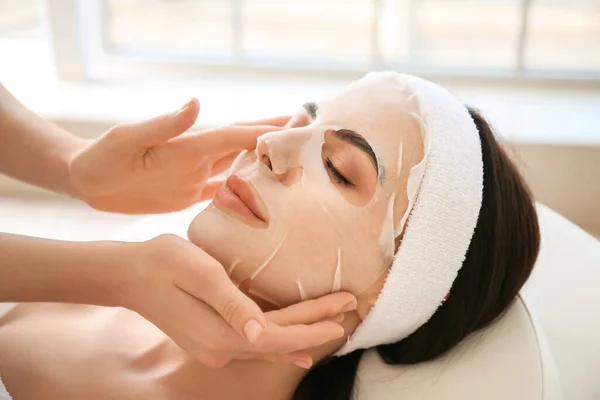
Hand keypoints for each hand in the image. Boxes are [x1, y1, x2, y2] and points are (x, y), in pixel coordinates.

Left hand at [68, 98, 289, 212]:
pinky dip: (244, 189)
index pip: (237, 136)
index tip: (298, 125)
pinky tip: (261, 193)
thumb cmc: (102, 158)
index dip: (268, 130)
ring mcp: (195, 175)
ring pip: (240, 165)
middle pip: (245, 145)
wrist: (87, 180)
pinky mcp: (188, 193)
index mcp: (190, 145)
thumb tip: (196, 102)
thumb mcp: (128, 139)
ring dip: (266, 160)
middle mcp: (199, 158)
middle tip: (308, 132)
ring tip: (294, 159)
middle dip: (275, 137)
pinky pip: (223, 190)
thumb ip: (163, 124)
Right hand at [124, 234, 355, 368]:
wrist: (128, 273)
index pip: (279, 334)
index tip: (344, 313)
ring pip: (268, 345)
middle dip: (315, 326)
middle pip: (278, 341)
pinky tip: (294, 350)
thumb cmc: (164, 262)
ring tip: (332, 326)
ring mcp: (213, 347)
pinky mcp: (210, 339)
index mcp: (220, 332)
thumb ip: (232, 305)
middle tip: (350, 310)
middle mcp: (220, 348)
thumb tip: (260, 334)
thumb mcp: (201, 274)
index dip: (312, 325)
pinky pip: (254, 346)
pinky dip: (279, 344)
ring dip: (300, 335)